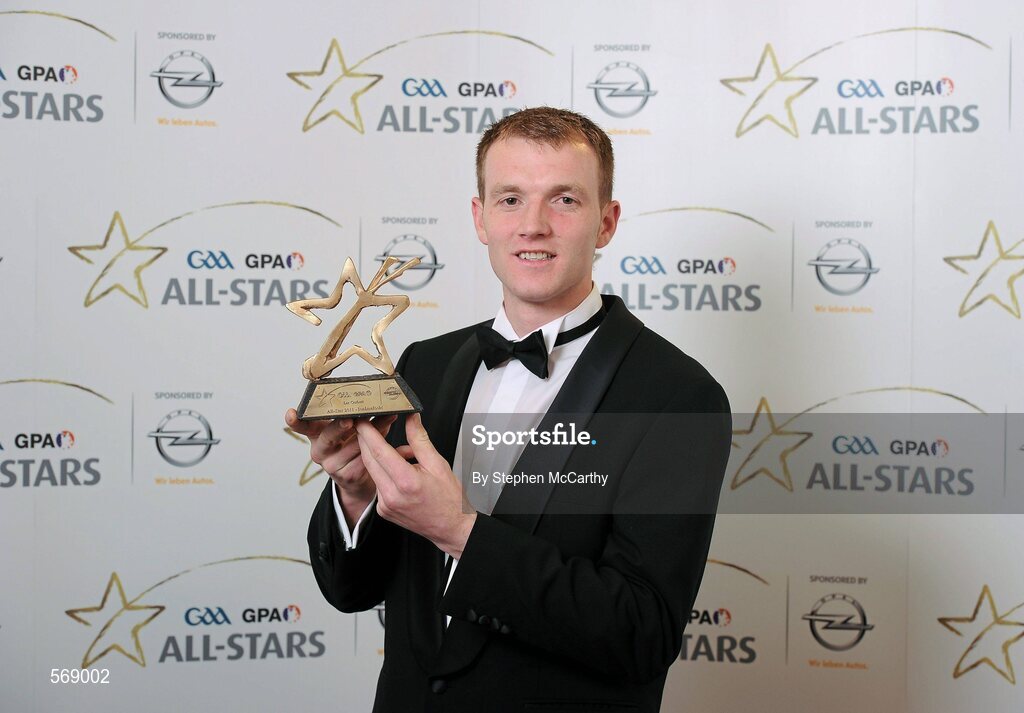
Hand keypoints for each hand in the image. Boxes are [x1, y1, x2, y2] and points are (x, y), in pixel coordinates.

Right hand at [284, 409, 412, 521]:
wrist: (357, 477)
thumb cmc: (352, 443)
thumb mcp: (346, 429)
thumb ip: (352, 414)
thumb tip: (372, 395)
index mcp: (316, 434)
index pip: (302, 425)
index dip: (295, 421)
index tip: (291, 413)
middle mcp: (320, 451)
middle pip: (327, 436)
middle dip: (340, 426)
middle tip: (349, 419)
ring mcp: (331, 466)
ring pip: (354, 445)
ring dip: (374, 430)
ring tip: (389, 415)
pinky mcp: (347, 476)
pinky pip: (366, 458)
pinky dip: (379, 446)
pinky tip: (390, 439)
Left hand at [355, 412, 476, 558]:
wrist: (451, 527)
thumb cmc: (449, 498)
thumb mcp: (438, 463)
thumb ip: (420, 439)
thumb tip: (412, 418)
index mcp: (406, 482)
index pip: (379, 452)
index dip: (368, 433)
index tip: (362, 421)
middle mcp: (391, 496)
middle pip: (370, 461)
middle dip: (367, 441)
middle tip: (369, 426)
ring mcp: (385, 505)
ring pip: (374, 471)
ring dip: (381, 458)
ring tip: (405, 456)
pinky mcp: (383, 510)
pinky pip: (378, 484)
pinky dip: (386, 473)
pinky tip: (401, 473)